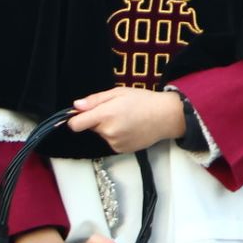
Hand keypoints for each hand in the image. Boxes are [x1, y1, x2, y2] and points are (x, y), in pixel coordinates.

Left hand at [68, 87, 185, 153]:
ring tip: (126, 120)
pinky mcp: (121, 150)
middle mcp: (108, 131)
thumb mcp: (119, 92)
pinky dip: (117, 136)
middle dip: (98, 120)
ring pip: (102, 135)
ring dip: (108, 128)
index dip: (75, 119)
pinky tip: (130, 129)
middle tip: (116, 111)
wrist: (166, 116)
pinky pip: (111, 142)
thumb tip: (76, 106)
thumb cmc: (144, 101)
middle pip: (90, 127)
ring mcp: (115, 143)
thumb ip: (95, 99)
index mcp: (106, 115)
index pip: (75, 124)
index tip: (81, 115)